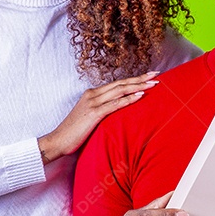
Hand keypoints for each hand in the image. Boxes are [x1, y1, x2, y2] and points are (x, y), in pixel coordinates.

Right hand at [38, 72, 158, 162]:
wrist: (57, 141)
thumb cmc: (74, 132)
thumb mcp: (90, 118)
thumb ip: (102, 111)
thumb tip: (117, 112)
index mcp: (92, 94)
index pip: (117, 84)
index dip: (134, 79)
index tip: (148, 76)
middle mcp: (93, 94)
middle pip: (121, 83)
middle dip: (140, 78)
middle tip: (157, 74)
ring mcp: (93, 102)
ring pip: (120, 90)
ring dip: (138, 86)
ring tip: (153, 83)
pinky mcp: (94, 113)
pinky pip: (115, 104)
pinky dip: (129, 99)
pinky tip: (140, 95)